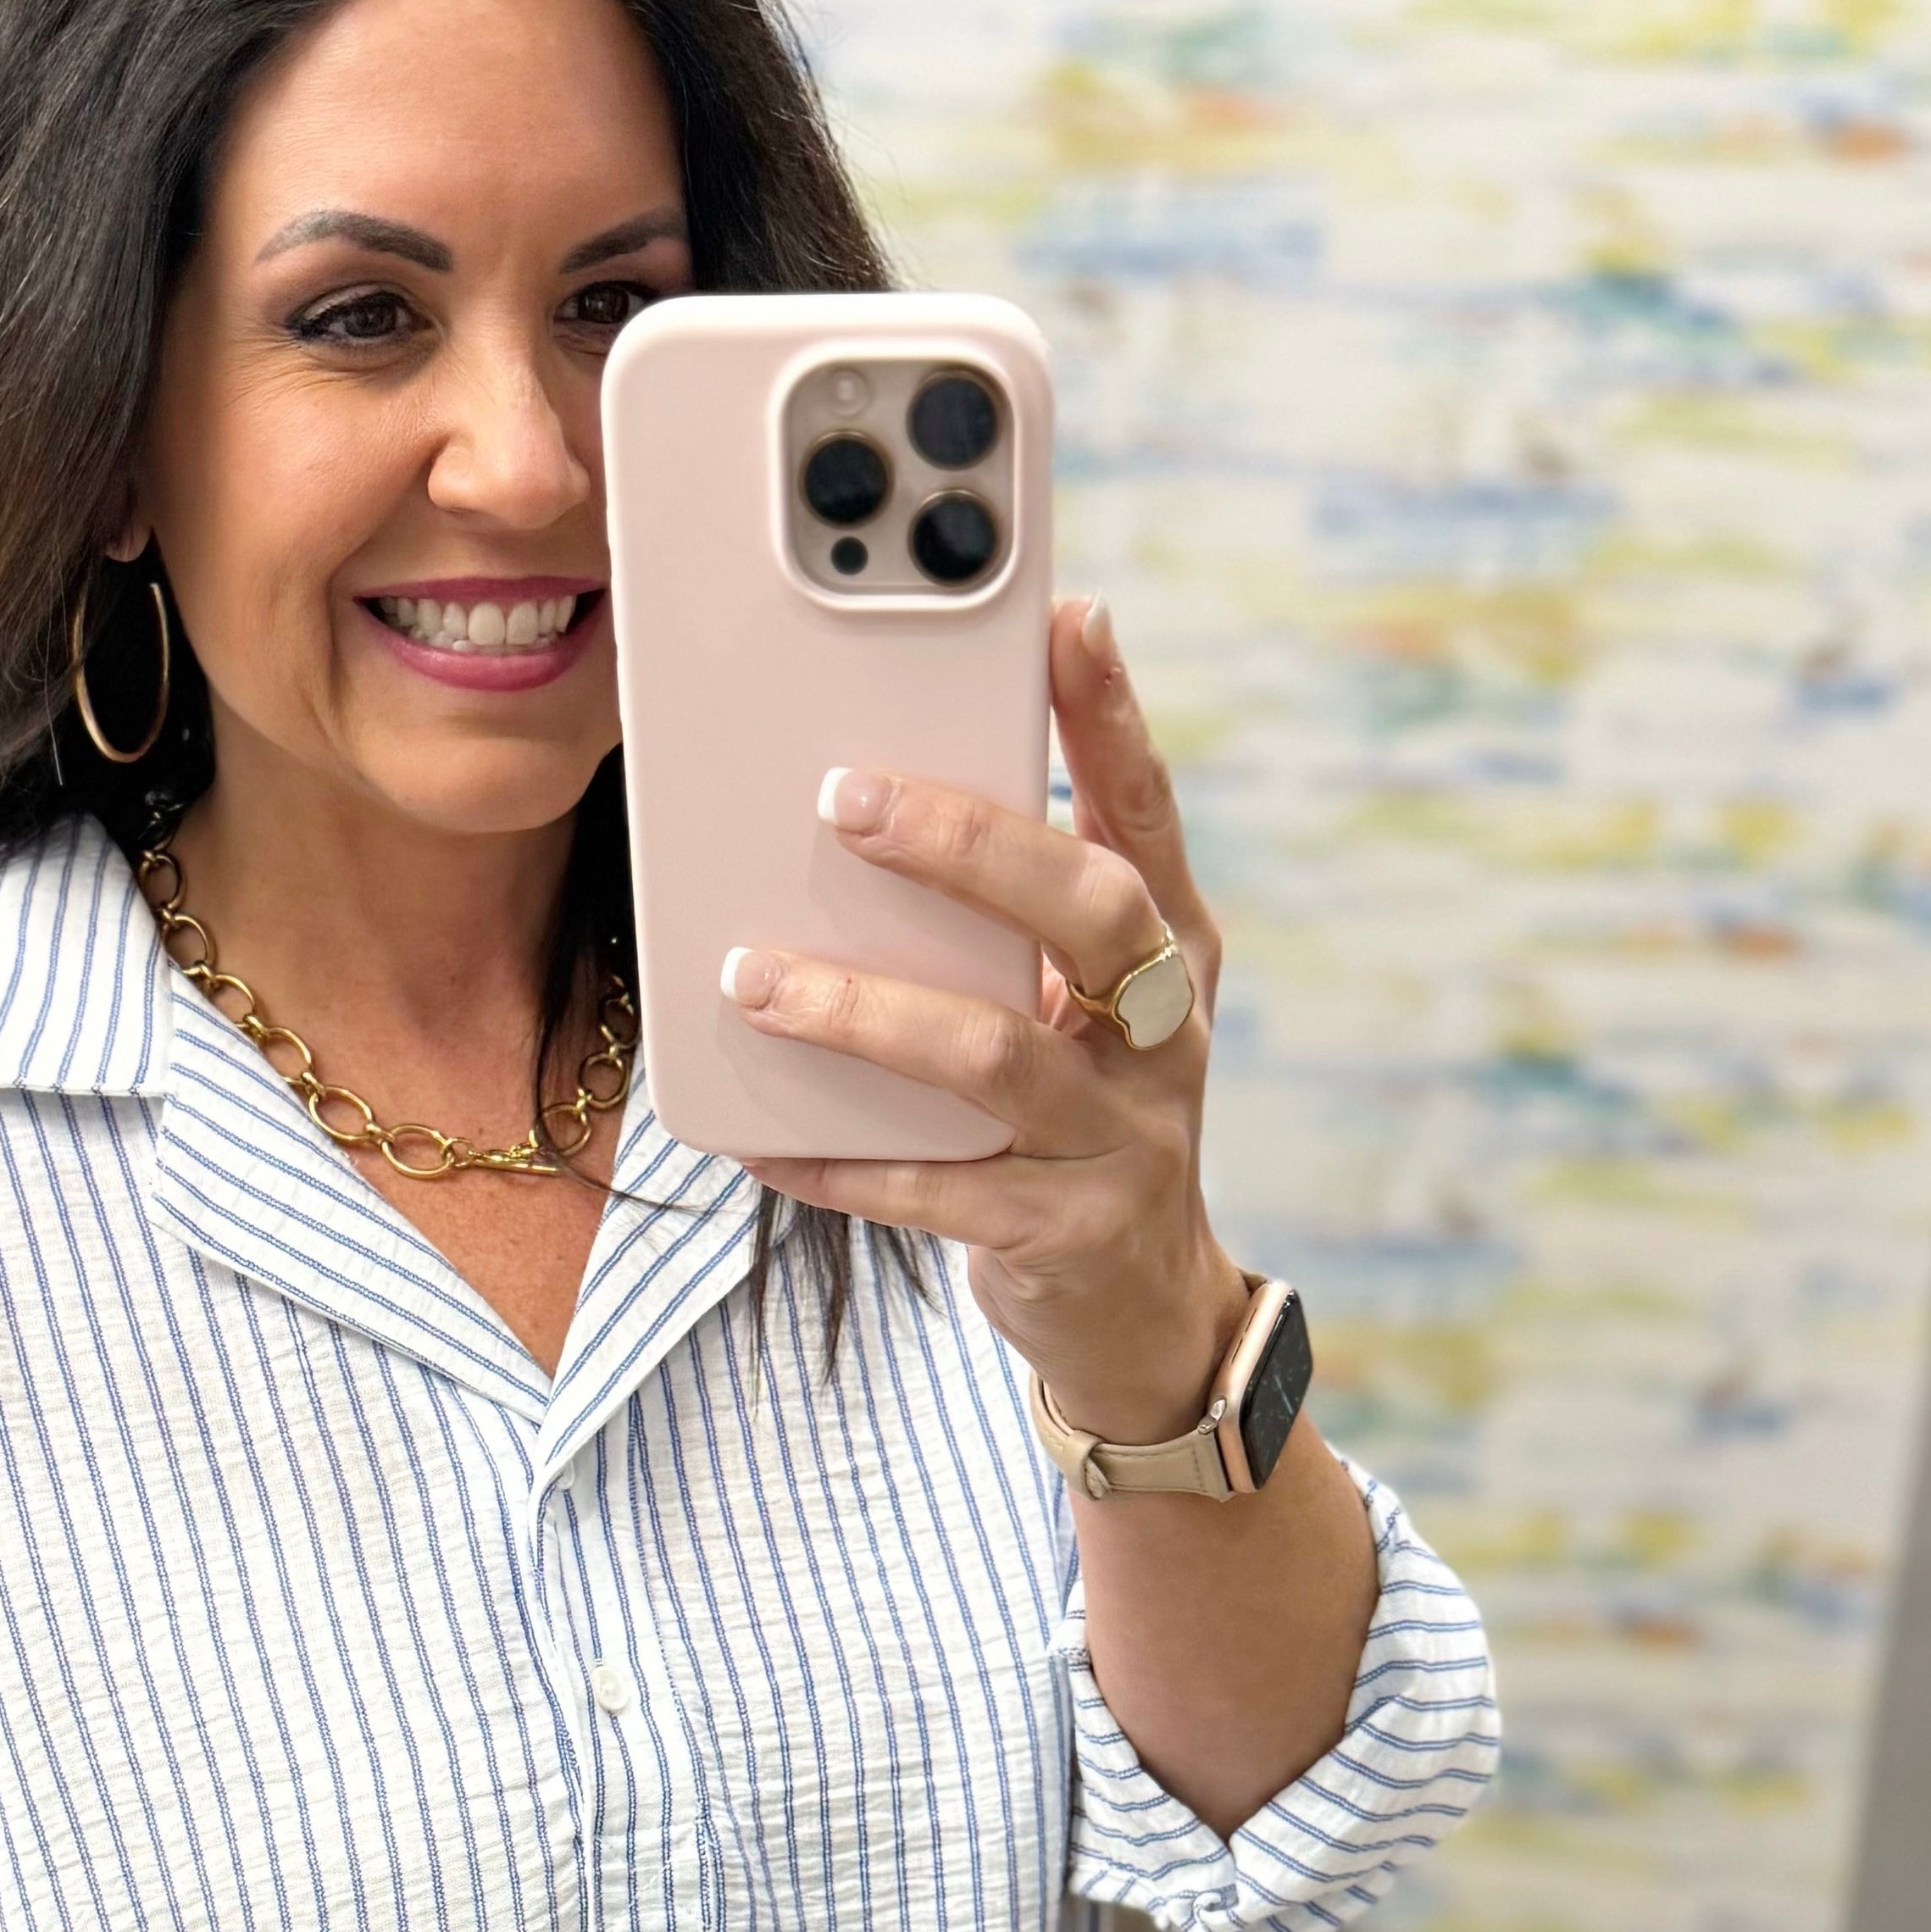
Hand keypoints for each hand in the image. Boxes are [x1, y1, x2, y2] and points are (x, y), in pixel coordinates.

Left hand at [728, 592, 1241, 1441]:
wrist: (1140, 1314)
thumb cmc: (1078, 1120)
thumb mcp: (1077, 1008)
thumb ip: (1011, 920)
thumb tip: (873, 799)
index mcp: (1175, 950)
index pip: (1149, 811)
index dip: (1113, 715)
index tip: (1065, 617)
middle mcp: (1168, 1032)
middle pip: (1091, 910)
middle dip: (968, 845)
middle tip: (841, 798)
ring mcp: (1125, 1137)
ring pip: (996, 1055)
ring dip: (866, 1010)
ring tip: (755, 978)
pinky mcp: (1066, 1234)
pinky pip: (940, 1193)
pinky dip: (845, 1162)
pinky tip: (766, 1141)